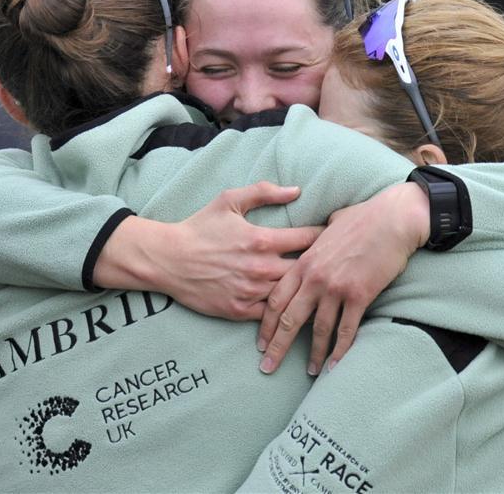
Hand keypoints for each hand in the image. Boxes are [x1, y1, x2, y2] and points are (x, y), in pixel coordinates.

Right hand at [97, 182, 322, 319]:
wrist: (168, 259)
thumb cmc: (200, 227)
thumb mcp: (229, 201)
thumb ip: (264, 192)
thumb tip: (297, 190)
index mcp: (262, 240)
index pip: (308, 239)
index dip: (324, 236)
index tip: (334, 236)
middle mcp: (260, 268)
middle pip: (306, 270)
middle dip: (320, 265)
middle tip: (332, 262)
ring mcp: (251, 292)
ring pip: (291, 294)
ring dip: (306, 289)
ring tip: (320, 285)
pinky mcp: (240, 311)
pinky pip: (271, 314)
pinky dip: (284, 309)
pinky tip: (296, 305)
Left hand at [257, 183, 429, 374]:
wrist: (392, 219)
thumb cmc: (361, 218)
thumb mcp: (326, 227)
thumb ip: (312, 242)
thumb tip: (310, 241)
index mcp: (303, 262)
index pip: (276, 299)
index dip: (266, 323)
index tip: (261, 342)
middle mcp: (315, 277)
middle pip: (289, 319)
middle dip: (277, 346)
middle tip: (268, 366)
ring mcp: (336, 288)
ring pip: (318, 329)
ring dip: (313, 354)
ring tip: (310, 371)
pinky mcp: (359, 295)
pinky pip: (347, 329)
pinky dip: (340, 350)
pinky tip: (335, 365)